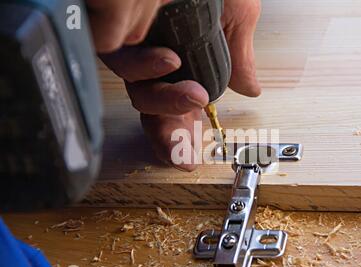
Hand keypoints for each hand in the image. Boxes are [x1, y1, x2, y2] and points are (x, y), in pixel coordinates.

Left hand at [94, 0, 261, 170]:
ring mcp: (131, 40)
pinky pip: (123, 64)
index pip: (183, 93)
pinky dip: (147, 69)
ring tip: (196, 101)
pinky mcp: (107, 30)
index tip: (198, 146)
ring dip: (169, 105)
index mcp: (183, 46)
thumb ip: (240, 53)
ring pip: (140, 92)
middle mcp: (155, 47)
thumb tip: (253, 89)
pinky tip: (169, 60)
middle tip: (184, 157)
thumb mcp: (236, 11)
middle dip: (172, 134)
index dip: (189, 121)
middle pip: (156, 103)